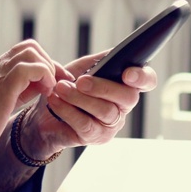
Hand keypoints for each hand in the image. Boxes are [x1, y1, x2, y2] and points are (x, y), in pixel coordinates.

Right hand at [0, 40, 68, 168]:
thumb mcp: (1, 104)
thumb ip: (19, 90)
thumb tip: (42, 83)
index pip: (22, 54)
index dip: (42, 66)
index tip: (54, 84)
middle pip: (29, 47)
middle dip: (49, 64)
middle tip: (59, 85)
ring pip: (32, 52)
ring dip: (48, 70)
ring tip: (49, 91)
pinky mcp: (2, 84)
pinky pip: (33, 67)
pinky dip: (45, 76)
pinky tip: (46, 92)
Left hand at [22, 52, 157, 155]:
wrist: (43, 113)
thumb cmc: (66, 87)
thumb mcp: (80, 68)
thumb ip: (96, 61)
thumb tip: (112, 54)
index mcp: (124, 84)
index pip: (147, 81)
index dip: (143, 77)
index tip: (127, 74)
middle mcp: (123, 105)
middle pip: (128, 97)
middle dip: (103, 87)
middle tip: (80, 81)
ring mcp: (112, 124)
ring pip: (106, 111)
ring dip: (80, 98)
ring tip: (61, 88)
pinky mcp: (97, 138)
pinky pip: (86, 125)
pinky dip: (68, 111)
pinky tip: (55, 100)